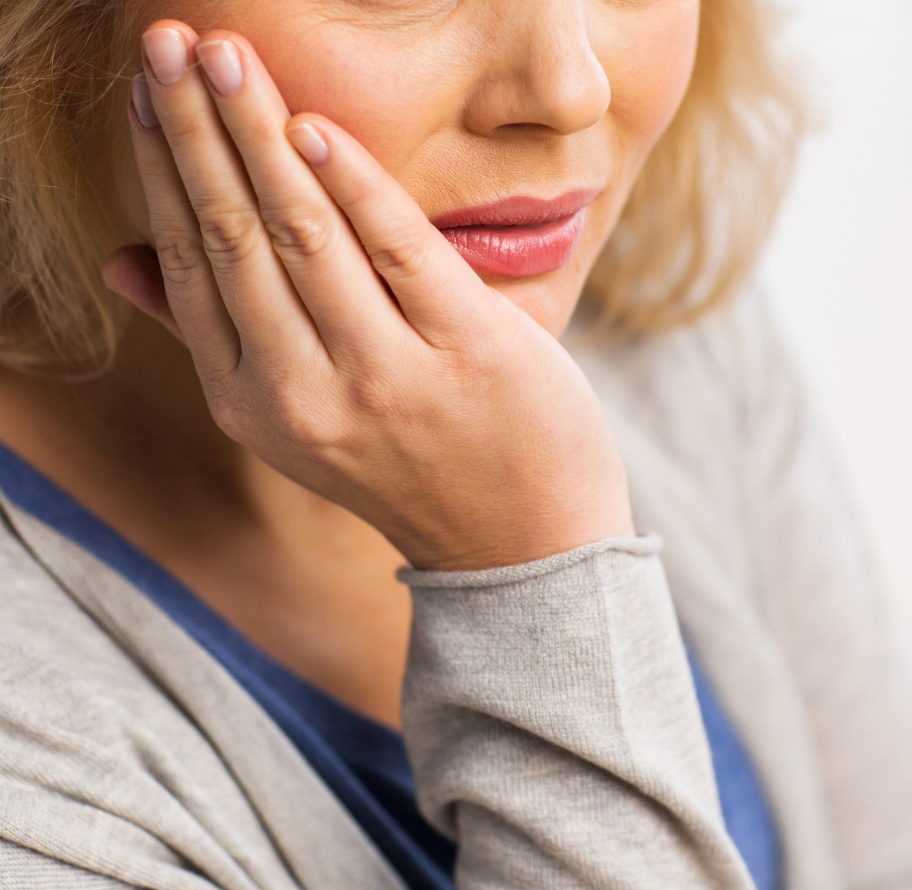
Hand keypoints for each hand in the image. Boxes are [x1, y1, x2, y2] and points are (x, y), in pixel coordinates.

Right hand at [104, 20, 634, 570]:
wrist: (517, 544)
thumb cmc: (410, 466)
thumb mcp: (300, 424)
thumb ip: (219, 343)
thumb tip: (120, 263)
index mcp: (256, 408)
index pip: (193, 267)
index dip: (164, 173)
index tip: (151, 95)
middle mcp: (307, 397)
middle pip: (235, 238)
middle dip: (197, 130)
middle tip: (168, 40)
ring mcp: (389, 378)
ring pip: (303, 233)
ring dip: (256, 132)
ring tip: (224, 53)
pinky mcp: (468, 351)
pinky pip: (398, 248)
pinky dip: (352, 179)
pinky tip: (311, 123)